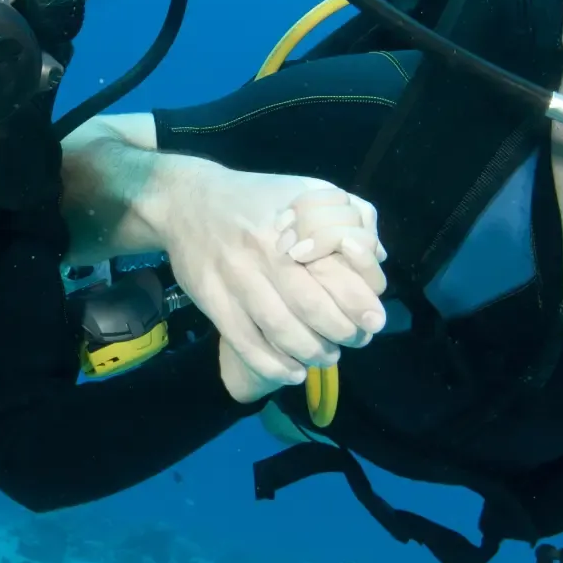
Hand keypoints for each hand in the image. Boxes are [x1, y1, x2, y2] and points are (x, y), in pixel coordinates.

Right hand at [159, 164, 386, 387]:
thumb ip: (346, 215)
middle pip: (310, 306)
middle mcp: (264, 252)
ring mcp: (235, 278)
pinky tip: (292, 372)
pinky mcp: (211, 298)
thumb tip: (376, 254)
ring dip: (310, 353)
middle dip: (340, 333)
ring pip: (279, 329)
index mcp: (292, 225)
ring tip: (326, 356)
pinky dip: (272, 365)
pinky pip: (244, 341)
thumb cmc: (255, 199)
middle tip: (353, 341)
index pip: (335, 271)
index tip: (373, 321)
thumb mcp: (304, 190)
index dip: (359, 303)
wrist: (186, 202)